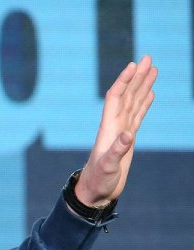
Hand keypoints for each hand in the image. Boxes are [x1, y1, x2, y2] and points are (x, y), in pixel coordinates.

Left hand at [76, 55, 157, 207]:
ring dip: (143, 85)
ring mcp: (121, 131)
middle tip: (149, 58)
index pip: (116, 98)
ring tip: (153, 69)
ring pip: (134, 102)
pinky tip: (150, 94)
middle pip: (127, 95)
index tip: (134, 64)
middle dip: (137, 76)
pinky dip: (144, 103)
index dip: (124, 81)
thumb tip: (128, 135)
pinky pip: (137, 115)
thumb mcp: (108, 167)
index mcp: (108, 128)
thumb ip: (117, 151)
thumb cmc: (99, 180)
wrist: (96, 192)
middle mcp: (114, 126)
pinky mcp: (127, 139)